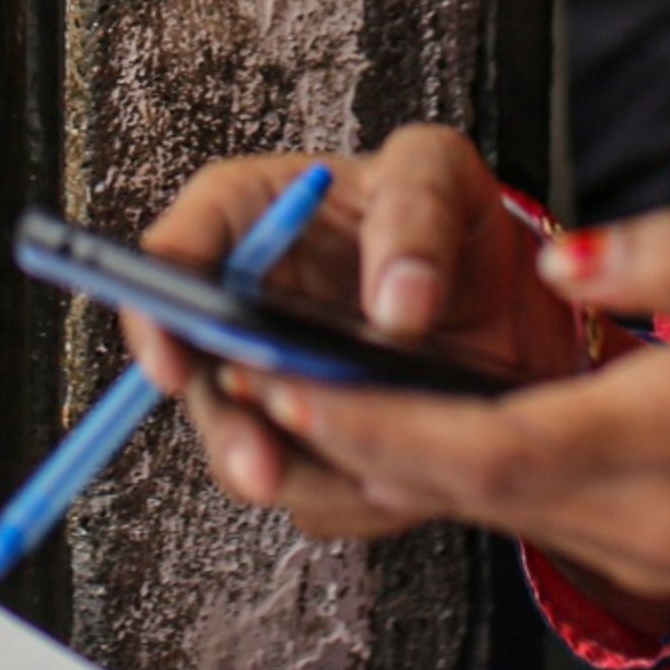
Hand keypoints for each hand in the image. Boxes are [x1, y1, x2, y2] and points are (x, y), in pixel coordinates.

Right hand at [124, 127, 596, 541]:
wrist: (513, 299)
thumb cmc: (450, 215)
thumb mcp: (437, 174)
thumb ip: (415, 215)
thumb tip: (398, 302)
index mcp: (248, 220)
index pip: (172, 258)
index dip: (156, 314)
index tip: (175, 363)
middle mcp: (247, 307)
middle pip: (198, 376)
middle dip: (229, 429)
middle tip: (262, 462)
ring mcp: (276, 382)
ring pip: (251, 448)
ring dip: (300, 475)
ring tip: (371, 477)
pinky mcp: (317, 442)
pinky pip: (315, 491)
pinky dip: (356, 495)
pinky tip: (402, 476)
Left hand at [216, 214, 669, 657]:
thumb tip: (562, 259)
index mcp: (669, 443)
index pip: (481, 444)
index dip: (368, 416)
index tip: (281, 377)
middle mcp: (636, 515)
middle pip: (454, 486)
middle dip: (340, 436)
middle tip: (239, 381)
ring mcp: (641, 548)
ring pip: (480, 508)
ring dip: (382, 458)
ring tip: (286, 398)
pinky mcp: (652, 554)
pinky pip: (524, 516)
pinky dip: (450, 474)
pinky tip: (406, 429)